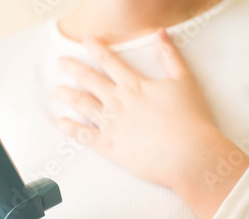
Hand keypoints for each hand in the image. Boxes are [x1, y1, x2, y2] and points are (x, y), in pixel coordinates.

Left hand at [54, 29, 248, 218]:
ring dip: (68, 95)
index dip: (96, 48)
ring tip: (58, 90)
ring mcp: (111, 123)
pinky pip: (83, 135)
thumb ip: (170, 56)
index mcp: (134, 85)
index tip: (86, 40)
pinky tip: (60, 123)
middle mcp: (118, 101)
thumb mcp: (185, 81)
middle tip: (62, 61)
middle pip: (89, 79)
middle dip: (73, 68)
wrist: (189, 155)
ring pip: (82, 104)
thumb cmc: (191, 120)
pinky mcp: (109, 146)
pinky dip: (69, 128)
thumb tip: (160, 33)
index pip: (109, 61)